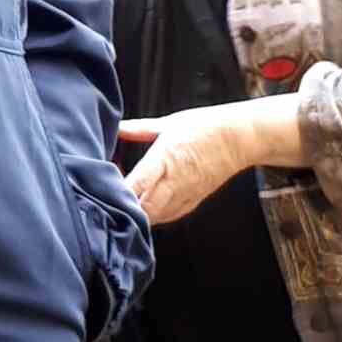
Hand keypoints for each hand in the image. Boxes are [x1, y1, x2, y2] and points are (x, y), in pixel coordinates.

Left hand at [118, 108, 249, 225]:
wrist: (239, 139)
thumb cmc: (205, 127)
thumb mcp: (168, 123)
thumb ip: (139, 129)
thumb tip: (117, 127)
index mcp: (165, 158)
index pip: (137, 184)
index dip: (118, 192)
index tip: (102, 189)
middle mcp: (174, 181)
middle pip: (143, 209)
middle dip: (123, 209)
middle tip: (108, 199)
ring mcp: (185, 195)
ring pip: (154, 218)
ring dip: (137, 214)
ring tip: (122, 203)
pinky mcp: (192, 202)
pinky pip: (167, 217)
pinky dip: (152, 215)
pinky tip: (143, 206)